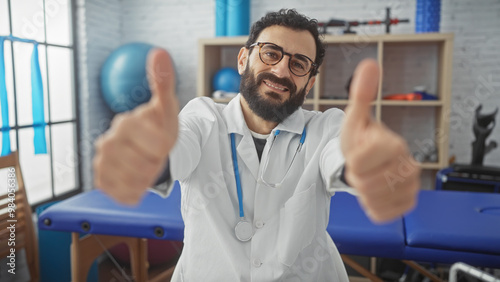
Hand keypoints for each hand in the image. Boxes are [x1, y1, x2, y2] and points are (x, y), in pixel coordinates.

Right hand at [93, 48, 178, 204]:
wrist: (147, 149)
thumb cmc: (160, 127)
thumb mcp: (167, 107)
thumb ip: (163, 82)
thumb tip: (159, 52)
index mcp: (126, 123)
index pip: (156, 144)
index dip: (165, 148)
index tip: (163, 143)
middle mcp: (108, 142)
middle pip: (144, 167)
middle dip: (156, 164)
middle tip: (155, 157)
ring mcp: (102, 162)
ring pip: (132, 182)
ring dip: (147, 179)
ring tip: (147, 167)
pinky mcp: (101, 180)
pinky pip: (120, 194)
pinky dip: (134, 192)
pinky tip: (138, 182)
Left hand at [340, 59, 419, 222]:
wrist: (370, 161)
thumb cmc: (360, 139)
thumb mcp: (355, 118)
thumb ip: (361, 93)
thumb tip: (369, 64)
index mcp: (394, 144)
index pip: (357, 163)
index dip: (350, 160)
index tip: (358, 152)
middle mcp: (408, 166)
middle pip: (363, 183)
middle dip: (356, 176)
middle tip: (362, 166)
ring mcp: (410, 187)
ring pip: (371, 200)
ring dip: (362, 191)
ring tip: (368, 177)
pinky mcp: (407, 204)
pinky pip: (380, 214)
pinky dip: (371, 206)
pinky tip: (375, 191)